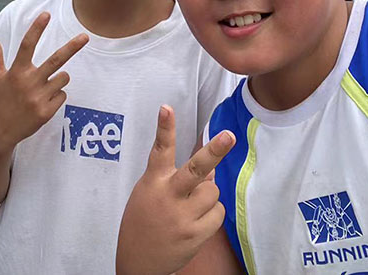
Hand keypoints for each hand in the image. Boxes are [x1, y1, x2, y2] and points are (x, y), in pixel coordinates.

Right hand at [0, 12, 87, 152]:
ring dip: (58, 79)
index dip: (36, 29)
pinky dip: (56, 95)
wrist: (1, 132)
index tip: (46, 14)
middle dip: (72, 47)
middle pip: (56, 60)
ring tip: (42, 88)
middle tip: (85, 36)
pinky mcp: (47, 111)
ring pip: (63, 78)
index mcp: (16, 72)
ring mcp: (39, 98)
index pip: (27, 45)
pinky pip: (63, 95)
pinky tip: (43, 102)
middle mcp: (29, 83)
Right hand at [116, 105, 234, 274]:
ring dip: (207, 195)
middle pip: (195, 169)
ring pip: (212, 191)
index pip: (160, 150)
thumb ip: (175, 178)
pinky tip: (195, 222)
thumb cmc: (143, 223)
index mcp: (153, 182)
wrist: (138, 263)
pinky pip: (217, 213)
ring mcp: (182, 216)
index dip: (165, 128)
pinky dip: (211, 215)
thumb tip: (209, 171)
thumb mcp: (148, 193)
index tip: (166, 108)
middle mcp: (168, 196)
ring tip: (191, 207)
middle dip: (214, 151)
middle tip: (229, 136)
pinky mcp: (195, 234)